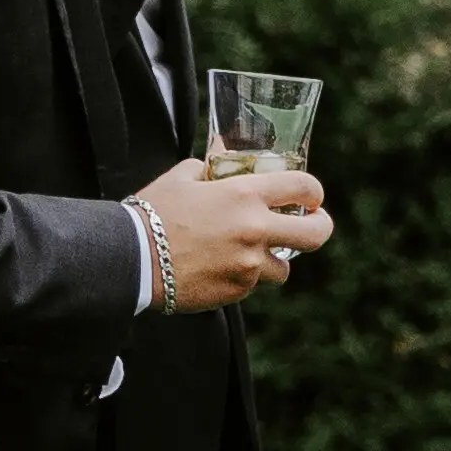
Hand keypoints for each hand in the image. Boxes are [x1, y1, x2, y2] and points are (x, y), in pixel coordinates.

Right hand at [133, 151, 331, 307]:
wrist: (132, 257)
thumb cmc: (153, 213)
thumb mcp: (182, 178)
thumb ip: (209, 167)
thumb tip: (218, 158)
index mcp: (245, 195)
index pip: (304, 187)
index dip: (313, 191)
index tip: (310, 197)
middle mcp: (255, 230)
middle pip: (316, 234)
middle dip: (319, 227)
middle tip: (311, 225)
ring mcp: (249, 265)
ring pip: (283, 268)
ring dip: (271, 260)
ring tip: (248, 253)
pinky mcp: (236, 291)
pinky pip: (252, 285)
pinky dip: (242, 277)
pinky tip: (218, 268)